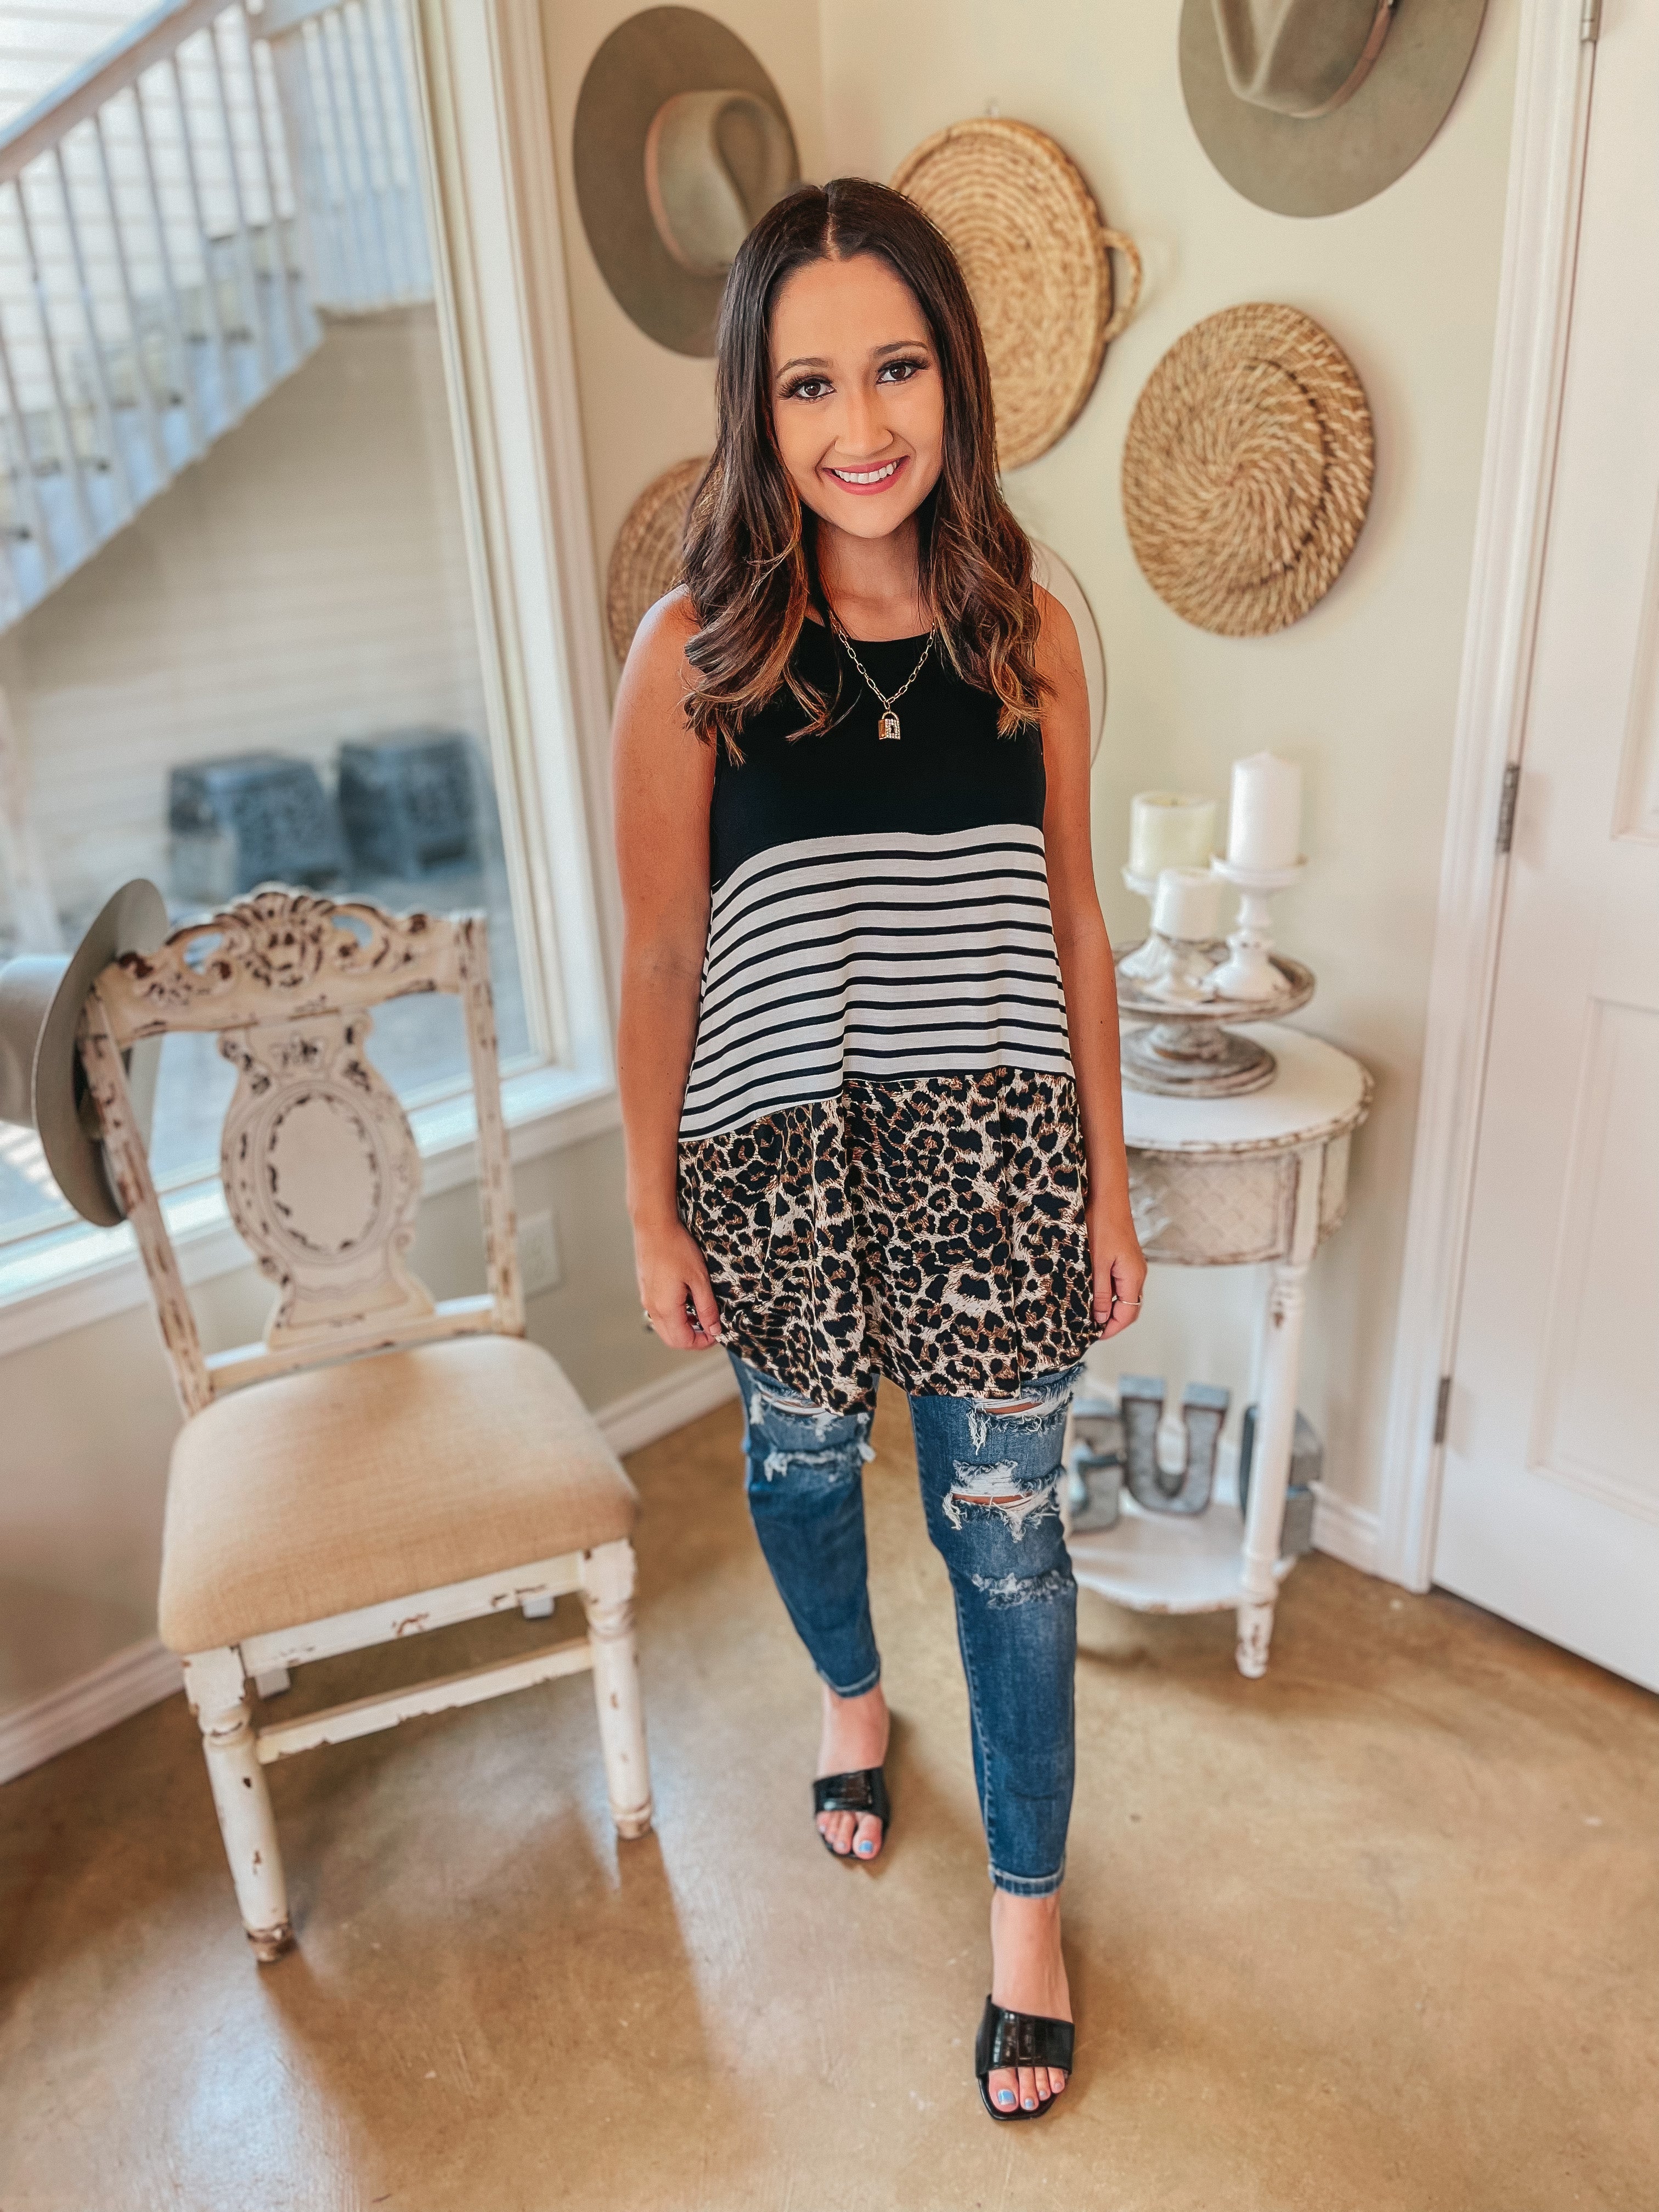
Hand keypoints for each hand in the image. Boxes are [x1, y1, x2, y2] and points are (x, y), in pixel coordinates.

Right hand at [635, 1216, 721, 1350]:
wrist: (654, 1226)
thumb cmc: (676, 1247)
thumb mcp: (699, 1279)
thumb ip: (707, 1308)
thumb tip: (714, 1330)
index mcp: (666, 1308)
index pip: (683, 1341)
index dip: (702, 1343)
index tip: (716, 1334)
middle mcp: (652, 1307)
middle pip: (671, 1339)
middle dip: (692, 1339)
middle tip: (710, 1329)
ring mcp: (647, 1298)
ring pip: (664, 1327)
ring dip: (683, 1328)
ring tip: (701, 1314)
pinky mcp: (646, 1289)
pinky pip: (659, 1313)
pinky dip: (674, 1317)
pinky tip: (687, 1302)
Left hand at [1089, 1201, 1146, 1340]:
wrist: (1107, 1197)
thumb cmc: (1101, 1225)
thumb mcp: (1096, 1263)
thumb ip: (1100, 1293)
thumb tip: (1102, 1319)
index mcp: (1133, 1277)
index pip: (1128, 1314)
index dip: (1112, 1329)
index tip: (1094, 1336)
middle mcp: (1138, 1274)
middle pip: (1130, 1308)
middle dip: (1113, 1322)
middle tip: (1091, 1330)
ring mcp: (1133, 1266)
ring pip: (1126, 1296)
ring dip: (1111, 1309)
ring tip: (1091, 1315)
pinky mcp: (1126, 1258)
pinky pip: (1121, 1284)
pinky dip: (1111, 1295)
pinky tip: (1095, 1294)